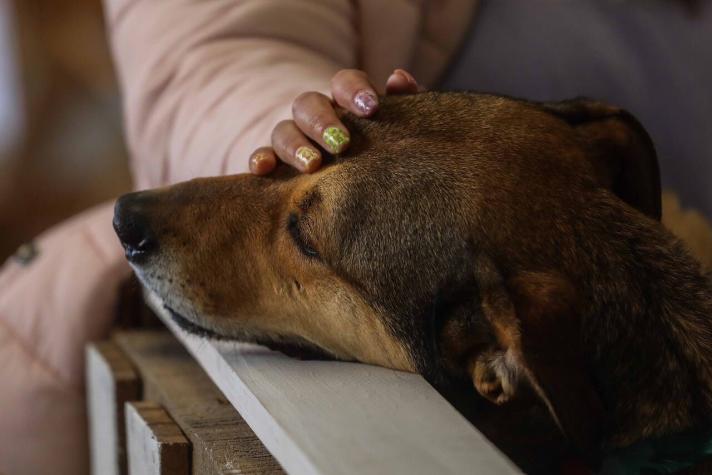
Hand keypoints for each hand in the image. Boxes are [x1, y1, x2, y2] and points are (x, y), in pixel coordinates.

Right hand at [249, 69, 421, 174]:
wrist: (368, 188)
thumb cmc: (386, 152)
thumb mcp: (401, 130)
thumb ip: (406, 105)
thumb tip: (398, 79)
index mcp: (346, 103)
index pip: (344, 81)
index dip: (354, 90)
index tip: (371, 109)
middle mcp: (316, 115)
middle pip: (308, 104)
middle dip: (323, 122)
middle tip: (342, 144)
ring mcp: (293, 138)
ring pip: (283, 130)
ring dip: (296, 145)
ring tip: (313, 165)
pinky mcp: (275, 162)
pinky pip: (261, 155)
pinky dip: (259, 158)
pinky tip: (263, 169)